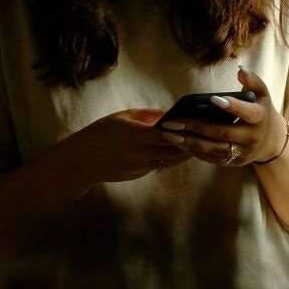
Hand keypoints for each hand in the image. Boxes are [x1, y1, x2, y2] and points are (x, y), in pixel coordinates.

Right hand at [69, 108, 191, 182]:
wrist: (83, 160)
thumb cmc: (102, 132)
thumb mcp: (123, 117)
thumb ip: (148, 115)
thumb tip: (170, 113)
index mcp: (134, 135)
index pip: (164, 134)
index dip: (181, 129)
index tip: (195, 123)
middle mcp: (138, 153)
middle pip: (172, 150)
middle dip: (189, 142)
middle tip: (205, 134)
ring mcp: (139, 166)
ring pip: (170, 160)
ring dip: (184, 152)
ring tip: (199, 142)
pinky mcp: (138, 174)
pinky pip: (160, 165)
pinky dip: (171, 157)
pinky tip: (181, 150)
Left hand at [163, 67, 287, 166]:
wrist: (272, 142)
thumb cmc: (262, 112)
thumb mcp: (262, 94)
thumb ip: (253, 80)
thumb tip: (240, 69)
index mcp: (259, 118)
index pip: (245, 112)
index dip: (231, 106)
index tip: (213, 99)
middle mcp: (251, 137)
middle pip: (222, 133)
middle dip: (196, 127)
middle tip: (174, 121)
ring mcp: (242, 152)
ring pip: (213, 149)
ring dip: (190, 142)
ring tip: (170, 134)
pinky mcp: (233, 162)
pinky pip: (212, 159)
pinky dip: (194, 152)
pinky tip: (179, 143)